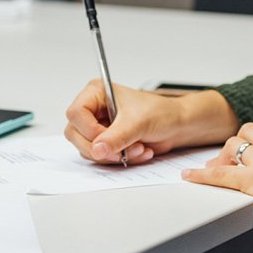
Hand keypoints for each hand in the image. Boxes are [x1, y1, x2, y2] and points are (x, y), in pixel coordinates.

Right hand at [63, 79, 237, 164]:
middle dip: (102, 147)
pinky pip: (101, 157)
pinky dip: (119, 159)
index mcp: (97, 93)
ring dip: (114, 155)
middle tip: (122, 150)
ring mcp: (98, 126)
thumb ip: (116, 136)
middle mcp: (93, 109)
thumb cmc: (161, 113)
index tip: (107, 138)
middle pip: (76, 134)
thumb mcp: (138, 122)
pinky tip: (139, 151)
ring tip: (138, 149)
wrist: (177, 126)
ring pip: (88, 149)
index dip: (88, 130)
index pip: (76, 113)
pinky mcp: (106, 141)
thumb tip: (97, 149)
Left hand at [182, 122, 252, 239]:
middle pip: (247, 132)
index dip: (252, 149)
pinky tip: (190, 177)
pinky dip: (202, 175)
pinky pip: (221, 175)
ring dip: (221, 157)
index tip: (245, 157)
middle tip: (225, 161)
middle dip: (233, 145)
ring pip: (233, 145)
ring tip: (211, 169)